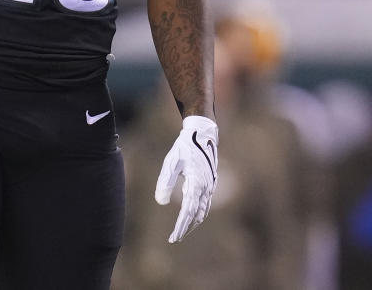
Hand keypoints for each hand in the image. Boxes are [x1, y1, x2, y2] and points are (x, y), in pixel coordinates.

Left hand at [155, 115, 217, 242]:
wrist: (203, 133)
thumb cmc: (184, 147)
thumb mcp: (171, 162)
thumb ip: (165, 182)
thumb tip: (160, 202)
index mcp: (196, 183)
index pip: (188, 212)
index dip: (180, 226)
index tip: (173, 237)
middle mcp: (206, 187)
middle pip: (196, 215)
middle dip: (185, 228)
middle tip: (174, 238)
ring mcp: (210, 185)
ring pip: (203, 211)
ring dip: (193, 223)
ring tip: (182, 232)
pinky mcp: (211, 182)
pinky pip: (206, 203)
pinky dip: (199, 214)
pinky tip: (192, 217)